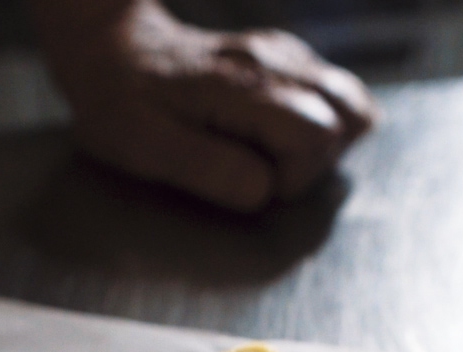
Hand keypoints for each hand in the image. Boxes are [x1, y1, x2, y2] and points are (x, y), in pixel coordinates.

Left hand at [32, 0, 378, 211]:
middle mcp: (274, 62)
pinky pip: (335, 93)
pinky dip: (324, 120)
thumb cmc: (122, 104)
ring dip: (328, 141)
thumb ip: (208, 169)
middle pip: (346, 119)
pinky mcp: (287, 58)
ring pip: (351, 103)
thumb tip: (264, 191)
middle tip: (262, 169)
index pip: (317, 137)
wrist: (111, 50)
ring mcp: (285, 56)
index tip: (250, 184)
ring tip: (279, 154)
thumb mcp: (145, 147)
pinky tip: (281, 134)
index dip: (292, 178)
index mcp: (243, 87)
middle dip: (314, 163)